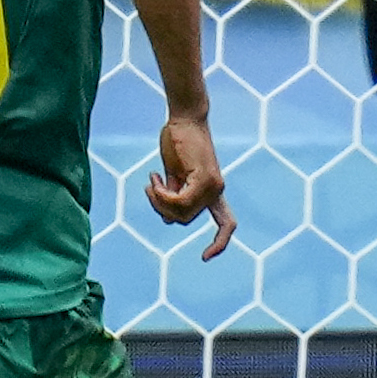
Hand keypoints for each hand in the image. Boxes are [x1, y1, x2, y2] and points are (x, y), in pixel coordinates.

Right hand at [146, 113, 237, 259]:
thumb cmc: (179, 143)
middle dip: (162, 209)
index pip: (226, 223)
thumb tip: (169, 218)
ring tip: (151, 182)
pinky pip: (178, 201)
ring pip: (180, 213)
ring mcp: (212, 186)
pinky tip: (154, 179)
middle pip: (184, 219)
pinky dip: (161, 194)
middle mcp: (216, 191)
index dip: (220, 242)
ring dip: (159, 201)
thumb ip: (175, 194)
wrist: (185, 119)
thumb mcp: (176, 174)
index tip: (205, 258)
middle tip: (150, 188)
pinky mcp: (204, 178)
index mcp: (212, 192)